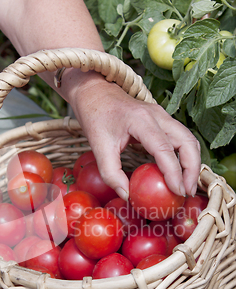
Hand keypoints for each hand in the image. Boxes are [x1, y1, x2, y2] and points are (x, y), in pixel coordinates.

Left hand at [63, 71, 200, 199]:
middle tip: (186, 193)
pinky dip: (185, 156)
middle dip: (192, 169)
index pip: (165, 149)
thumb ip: (111, 173)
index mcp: (141, 120)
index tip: (177, 192)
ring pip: (189, 140)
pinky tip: (179, 174)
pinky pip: (181, 138)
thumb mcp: (98, 147)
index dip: (174, 173)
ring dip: (192, 164)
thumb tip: (126, 196)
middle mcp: (157, 116)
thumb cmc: (95, 118)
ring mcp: (163, 116)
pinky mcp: (163, 120)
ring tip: (186, 186)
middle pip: (187, 142)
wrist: (96, 93)